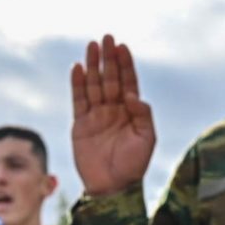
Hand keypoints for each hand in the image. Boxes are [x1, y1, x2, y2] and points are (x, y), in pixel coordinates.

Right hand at [71, 35, 155, 195]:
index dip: (125, 64)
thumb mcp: (147, 139)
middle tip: (106, 37)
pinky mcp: (81, 125)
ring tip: (90, 46)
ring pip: (93, 85)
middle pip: (110, 78)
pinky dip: (77, 85)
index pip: (128, 81)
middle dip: (108, 58)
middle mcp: (114, 109)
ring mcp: (96, 116)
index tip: (122, 46)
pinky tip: (77, 69)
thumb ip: (143, 115)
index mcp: (131, 111)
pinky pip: (78, 101)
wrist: (112, 186)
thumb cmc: (134, 165)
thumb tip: (133, 95)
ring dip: (92, 66)